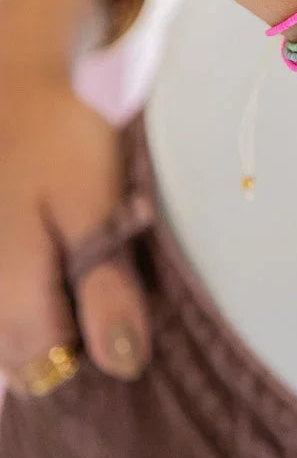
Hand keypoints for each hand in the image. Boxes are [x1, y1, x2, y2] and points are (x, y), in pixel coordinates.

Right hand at [0, 68, 149, 391]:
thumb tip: (123, 364)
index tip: (125, 314)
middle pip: (27, 363)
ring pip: (9, 340)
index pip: (53, 372)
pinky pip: (3, 309)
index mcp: (8, 294)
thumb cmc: (57, 140)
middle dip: (72, 340)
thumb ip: (107, 286)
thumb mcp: (95, 206)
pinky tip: (54, 259)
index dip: (96, 354)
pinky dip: (30, 296)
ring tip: (80, 262)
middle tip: (107, 281)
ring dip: (49, 318)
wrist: (10, 86)